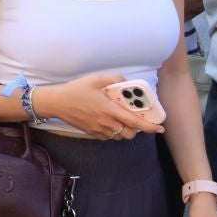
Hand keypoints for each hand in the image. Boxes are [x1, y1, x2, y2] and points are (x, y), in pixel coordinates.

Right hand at [35, 72, 162, 139]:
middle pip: (129, 134)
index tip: (160, 129)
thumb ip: (114, 79)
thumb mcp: (95, 79)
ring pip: (119, 137)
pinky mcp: (91, 133)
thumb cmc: (75, 90)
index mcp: (109, 109)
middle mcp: (105, 122)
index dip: (149, 127)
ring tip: (120, 120)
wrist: (56, 102)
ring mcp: (98, 129)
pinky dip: (113, 132)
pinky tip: (108, 122)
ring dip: (124, 131)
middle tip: (134, 119)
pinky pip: (108, 137)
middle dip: (136, 129)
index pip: (134, 122)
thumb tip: (127, 81)